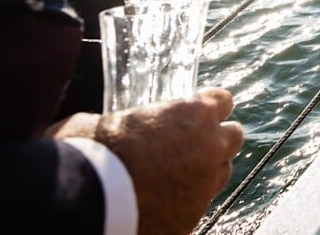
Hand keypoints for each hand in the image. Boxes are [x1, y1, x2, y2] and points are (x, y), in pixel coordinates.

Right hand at [51, 88, 243, 234]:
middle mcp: (211, 147)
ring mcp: (206, 185)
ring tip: (177, 174)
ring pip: (222, 172)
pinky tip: (163, 201)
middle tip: (190, 143)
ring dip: (206, 170)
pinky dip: (186, 201)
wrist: (86, 201)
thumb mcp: (106, 119)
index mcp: (195, 114)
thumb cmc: (92, 151)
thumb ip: (127, 118)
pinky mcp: (193, 217)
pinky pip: (199, 204)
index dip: (207, 106)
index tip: (195, 112)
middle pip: (233, 136)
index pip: (223, 101)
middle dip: (215, 137)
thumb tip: (114, 124)